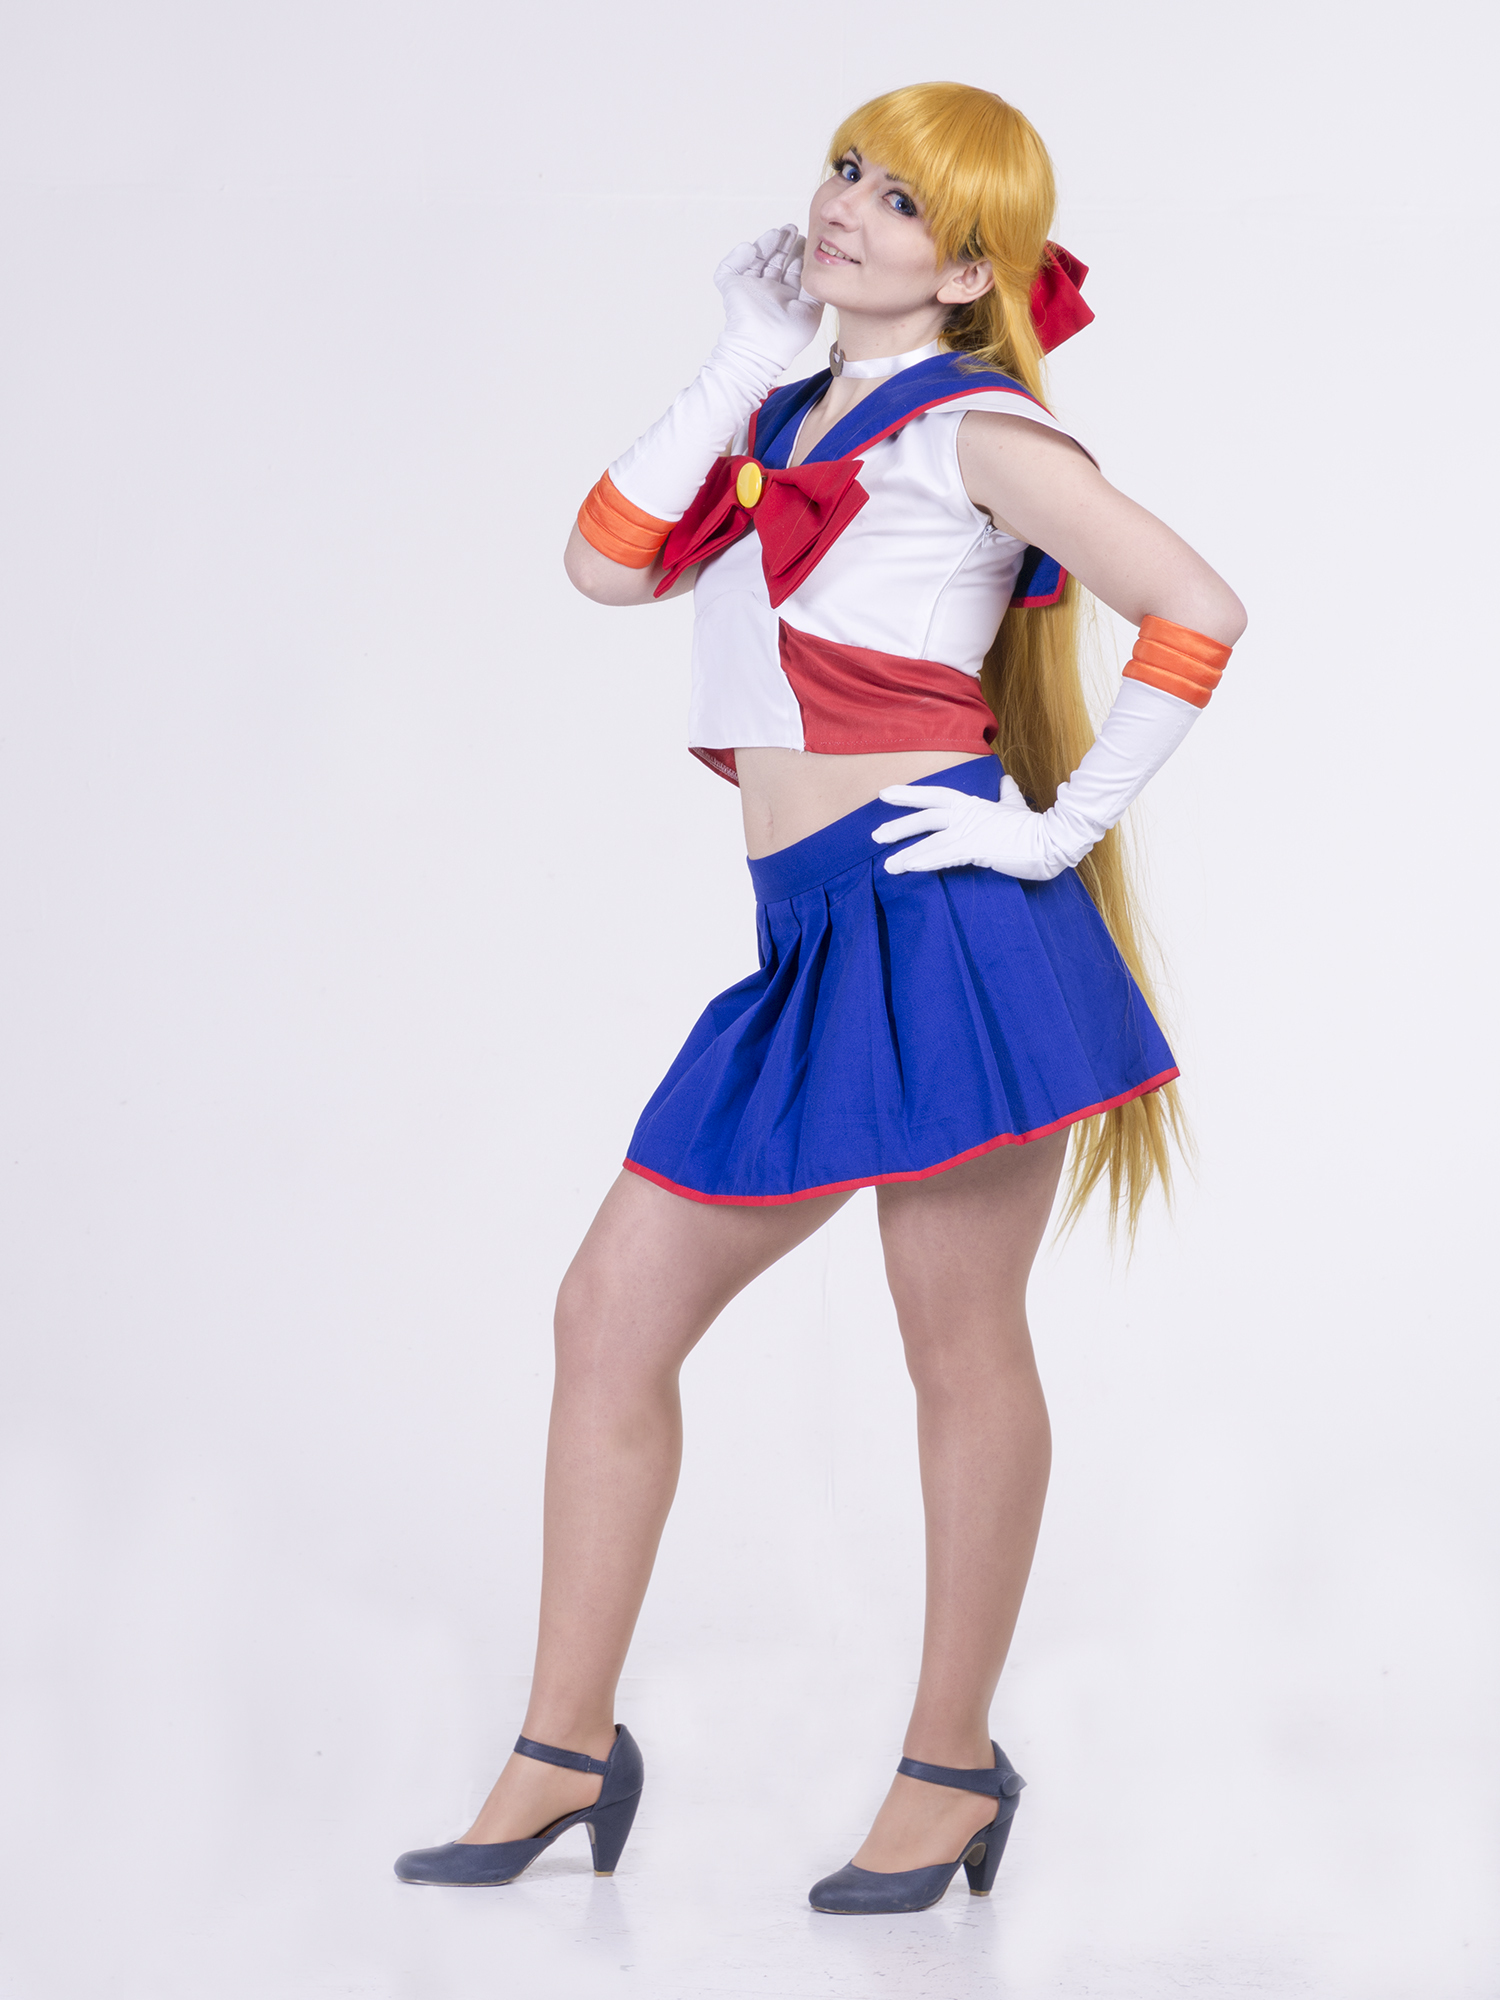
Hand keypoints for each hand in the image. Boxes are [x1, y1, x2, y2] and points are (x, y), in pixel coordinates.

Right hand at [713, 225, 823, 377]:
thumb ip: (816, 289)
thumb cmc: (787, 337)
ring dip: (765, 244)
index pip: (792, 270)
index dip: (798, 254)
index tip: (806, 239)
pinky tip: (750, 249)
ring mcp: (750, 289)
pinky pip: (729, 268)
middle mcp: (768, 292)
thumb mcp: (812, 310)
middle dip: (783, 244)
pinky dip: (737, 256)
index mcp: (786, 297)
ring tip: (776, 232)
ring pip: (755, 259)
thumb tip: (821, 271)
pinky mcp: (732, 289)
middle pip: (775, 260)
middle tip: (792, 229)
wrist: (761, 347)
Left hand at [872, 776, 1068, 880]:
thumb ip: (1007, 794)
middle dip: (898, 826)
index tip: (884, 793)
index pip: (934, 795)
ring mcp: (971, 831)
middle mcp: (967, 814)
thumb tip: (1006, 780)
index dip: (909, 794)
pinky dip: (926, 861)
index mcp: (973, 804)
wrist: (1054, 839)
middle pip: (925, 816)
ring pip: (930, 840)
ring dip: (907, 853)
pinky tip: (909, 867)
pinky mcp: (977, 848)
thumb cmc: (1035, 827)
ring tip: (887, 865)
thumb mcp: (1016, 807)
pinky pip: (945, 856)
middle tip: (873, 834)